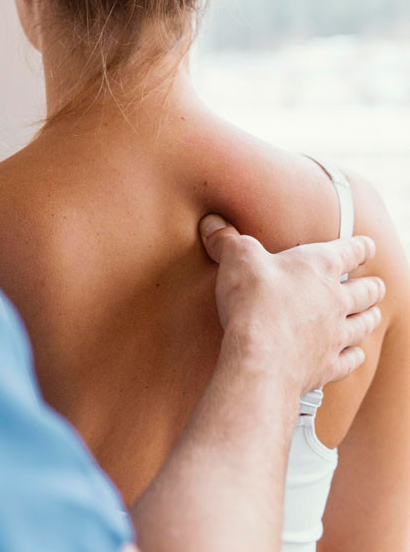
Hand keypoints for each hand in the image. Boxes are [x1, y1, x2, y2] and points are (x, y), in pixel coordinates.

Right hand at [200, 215, 384, 394]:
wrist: (261, 357)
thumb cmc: (254, 303)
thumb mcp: (236, 259)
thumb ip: (227, 241)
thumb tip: (212, 224)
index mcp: (318, 267)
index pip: (350, 250)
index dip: (360, 247)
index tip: (366, 246)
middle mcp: (334, 299)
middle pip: (365, 291)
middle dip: (372, 286)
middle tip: (376, 285)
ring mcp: (334, 334)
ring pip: (363, 324)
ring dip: (370, 318)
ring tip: (373, 315)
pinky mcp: (326, 365)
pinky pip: (350, 360)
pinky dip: (355, 356)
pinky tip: (355, 354)